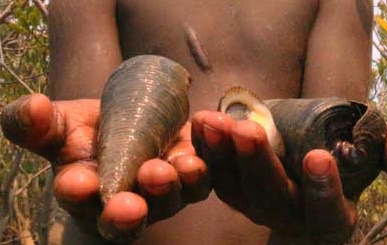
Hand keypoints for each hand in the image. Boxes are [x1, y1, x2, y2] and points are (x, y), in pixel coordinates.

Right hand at [0, 94, 210, 240]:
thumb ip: (36, 125)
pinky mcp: (192, 174)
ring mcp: (163, 192)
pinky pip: (203, 173)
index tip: (77, 182)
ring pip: (172, 198)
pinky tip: (205, 132)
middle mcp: (127, 204)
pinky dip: (208, 156)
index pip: (80, 201)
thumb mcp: (58, 126)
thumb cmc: (87, 133)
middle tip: (129, 204)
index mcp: (87, 196)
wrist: (129, 123)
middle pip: (128, 219)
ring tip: (180, 167)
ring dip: (175, 185)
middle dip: (128, 213)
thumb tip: (33, 106)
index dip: (78, 193)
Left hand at [191, 110, 386, 243]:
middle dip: (258, 164)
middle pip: (271, 200)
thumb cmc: (338, 151)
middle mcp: (288, 217)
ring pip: (234, 188)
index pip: (327, 215)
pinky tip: (201, 122)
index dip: (324, 191)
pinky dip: (205, 149)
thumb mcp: (367, 147)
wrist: (302, 153)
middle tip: (248, 129)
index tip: (320, 157)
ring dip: (222, 155)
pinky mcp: (230, 188)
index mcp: (328, 216)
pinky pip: (213, 174)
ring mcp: (254, 205)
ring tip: (214, 121)